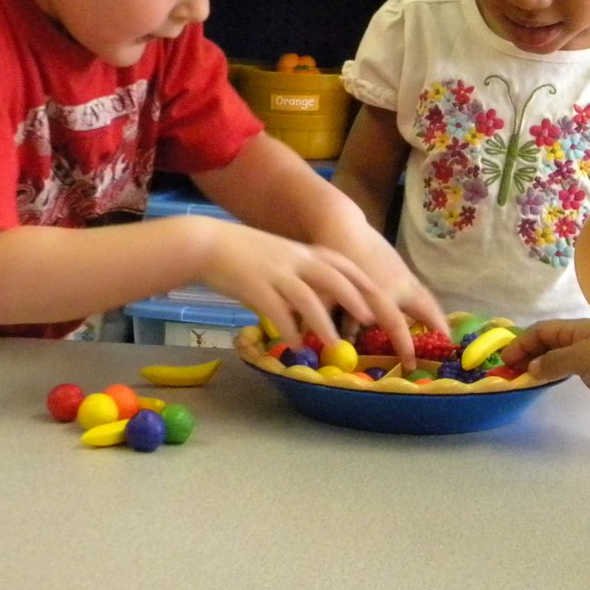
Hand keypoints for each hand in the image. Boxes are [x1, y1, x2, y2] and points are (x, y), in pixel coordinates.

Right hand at [197, 221, 382, 349]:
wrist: (208, 244)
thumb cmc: (244, 254)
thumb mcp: (281, 258)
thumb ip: (301, 275)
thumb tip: (320, 303)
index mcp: (303, 252)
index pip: (342, 264)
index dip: (362, 282)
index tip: (381, 299)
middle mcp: (294, 259)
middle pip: (333, 277)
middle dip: (354, 298)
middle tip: (370, 320)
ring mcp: (275, 272)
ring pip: (307, 297)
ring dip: (323, 322)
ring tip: (334, 344)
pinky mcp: (254, 286)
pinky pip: (276, 311)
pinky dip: (288, 329)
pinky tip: (293, 345)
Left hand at [313, 219, 447, 370]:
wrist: (344, 228)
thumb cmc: (335, 262)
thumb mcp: (329, 294)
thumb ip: (335, 321)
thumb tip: (338, 346)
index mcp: (380, 294)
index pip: (397, 325)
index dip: (405, 346)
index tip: (411, 364)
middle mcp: (398, 286)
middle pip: (426, 309)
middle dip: (438, 328)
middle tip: (448, 347)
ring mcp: (404, 276)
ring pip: (427, 300)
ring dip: (437, 317)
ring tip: (444, 336)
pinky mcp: (404, 269)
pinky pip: (421, 292)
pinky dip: (428, 306)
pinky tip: (428, 316)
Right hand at [501, 319, 589, 410]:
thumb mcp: (581, 358)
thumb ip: (554, 362)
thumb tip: (531, 367)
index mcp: (575, 329)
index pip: (541, 331)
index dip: (521, 343)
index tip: (506, 360)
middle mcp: (578, 341)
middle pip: (545, 343)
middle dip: (525, 353)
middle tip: (508, 371)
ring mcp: (586, 357)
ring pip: (554, 358)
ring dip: (536, 365)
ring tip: (519, 378)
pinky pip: (565, 371)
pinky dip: (550, 375)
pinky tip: (542, 383)